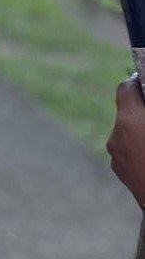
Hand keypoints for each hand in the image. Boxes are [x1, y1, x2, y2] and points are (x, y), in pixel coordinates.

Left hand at [109, 77, 144, 206]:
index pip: (125, 89)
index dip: (139, 84)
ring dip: (143, 133)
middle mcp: (116, 137)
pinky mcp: (121, 174)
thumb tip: (144, 105)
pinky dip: (142, 150)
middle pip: (128, 113)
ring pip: (129, 134)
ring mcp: (116, 158)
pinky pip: (130, 152)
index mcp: (130, 121)